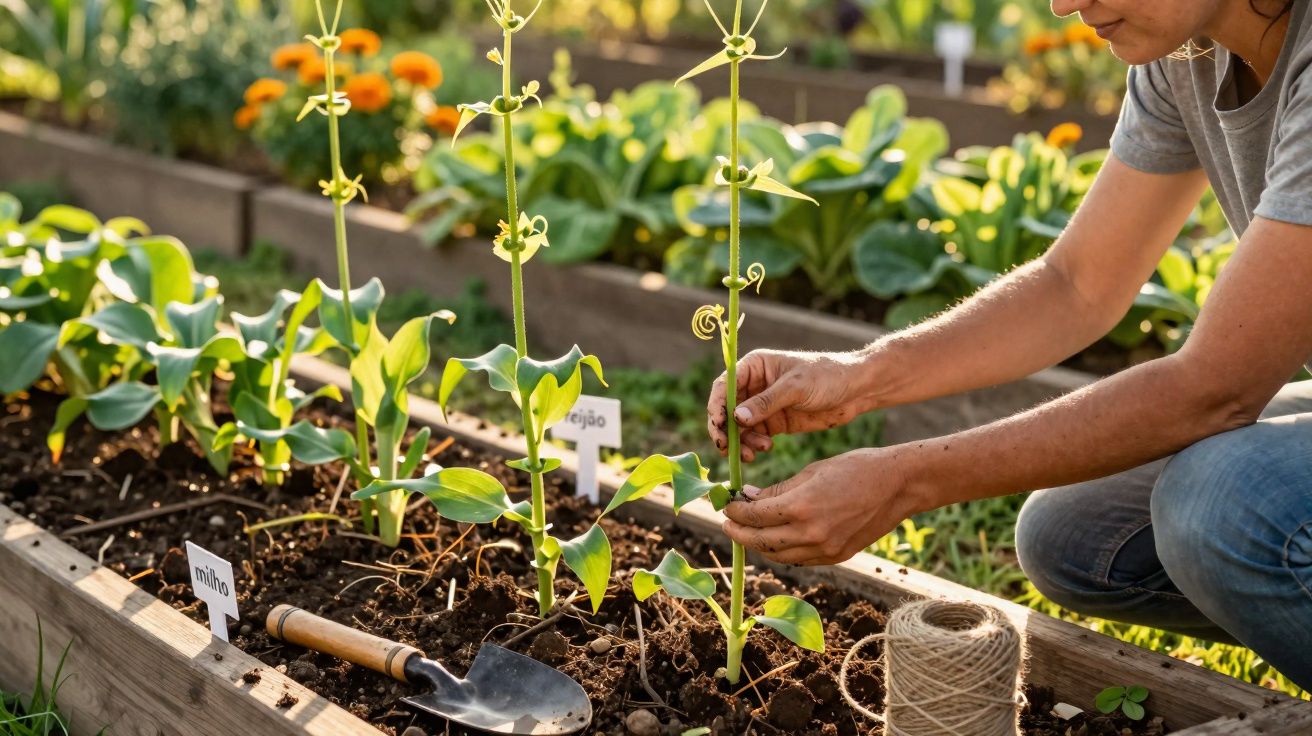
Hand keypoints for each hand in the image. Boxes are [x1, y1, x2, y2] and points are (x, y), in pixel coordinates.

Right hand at [707, 348, 876, 461]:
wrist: (856, 390)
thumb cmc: (827, 376)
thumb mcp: (796, 387)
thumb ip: (766, 403)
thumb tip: (736, 418)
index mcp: (754, 366)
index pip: (723, 385)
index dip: (716, 406)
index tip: (718, 426)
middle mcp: (753, 385)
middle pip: (726, 409)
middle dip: (724, 429)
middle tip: (726, 447)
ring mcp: (763, 406)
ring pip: (738, 427)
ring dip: (740, 441)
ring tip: (753, 453)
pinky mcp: (774, 423)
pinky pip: (754, 437)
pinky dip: (753, 446)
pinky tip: (764, 449)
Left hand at [720, 448, 926, 565]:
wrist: (898, 485)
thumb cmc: (855, 468)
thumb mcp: (811, 471)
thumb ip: (778, 489)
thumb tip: (747, 496)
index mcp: (801, 507)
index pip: (754, 516)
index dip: (735, 512)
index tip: (726, 505)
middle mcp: (810, 534)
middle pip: (760, 541)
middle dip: (739, 533)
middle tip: (727, 523)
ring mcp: (825, 549)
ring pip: (778, 555)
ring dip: (758, 544)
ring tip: (748, 531)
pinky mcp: (836, 556)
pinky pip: (799, 559)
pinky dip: (782, 551)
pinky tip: (776, 538)